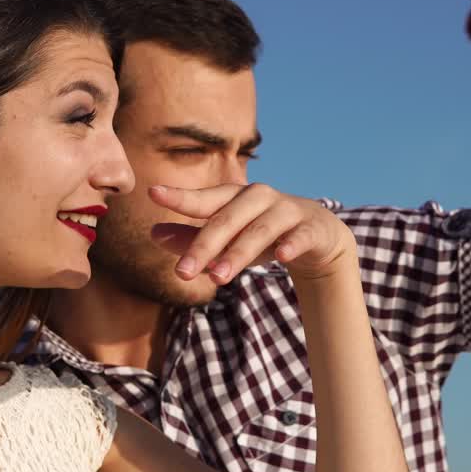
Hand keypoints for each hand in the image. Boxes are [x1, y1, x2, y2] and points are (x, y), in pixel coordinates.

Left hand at [147, 183, 357, 283]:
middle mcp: (259, 197)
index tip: (152, 193)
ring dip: (237, 252)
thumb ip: (193, 237)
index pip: (204, 198)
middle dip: (204, 245)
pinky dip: (291, 244)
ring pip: (259, 230)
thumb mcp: (229, 237)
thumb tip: (152, 234)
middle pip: (227, 219)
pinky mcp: (311, 228)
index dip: (180, 196)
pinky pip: (299, 236)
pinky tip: (281, 256)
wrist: (318, 235)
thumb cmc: (263, 234)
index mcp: (234, 197)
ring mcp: (286, 210)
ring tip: (218, 278)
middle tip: (182, 273)